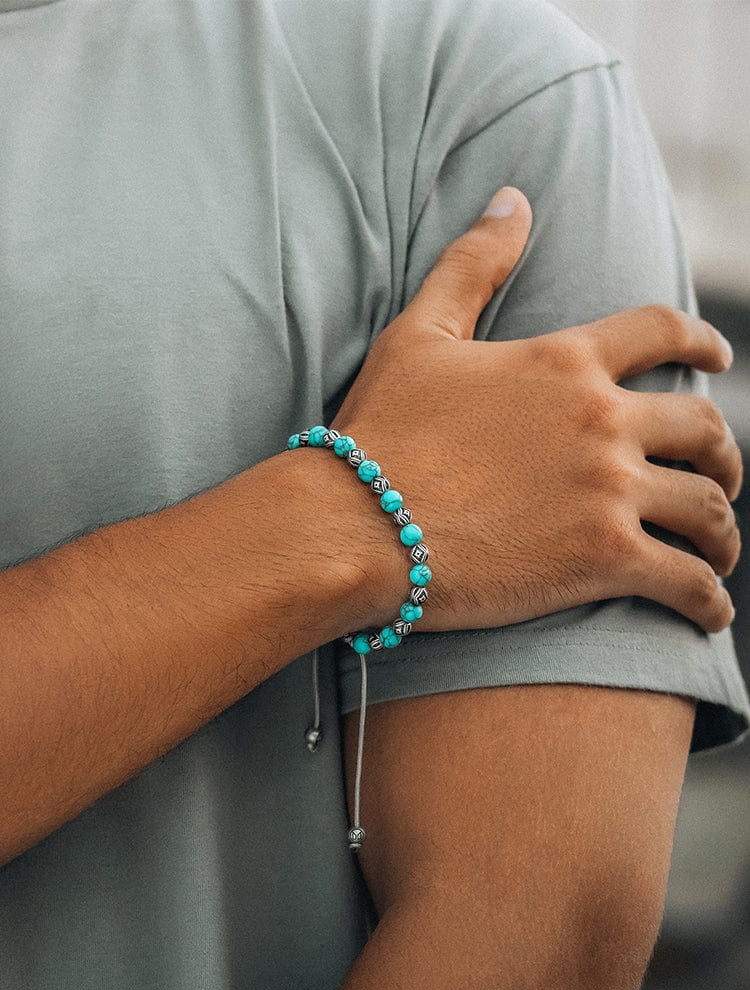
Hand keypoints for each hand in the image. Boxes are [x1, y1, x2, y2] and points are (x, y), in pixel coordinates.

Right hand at [333, 187, 741, 633]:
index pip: (662, 334)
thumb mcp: (419, 332)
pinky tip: (711, 615)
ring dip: (723, 531)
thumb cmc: (381, 430)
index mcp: (565, 363)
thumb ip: (472, 263)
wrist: (355, 522)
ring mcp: (607, 492)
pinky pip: (687, 583)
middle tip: (722, 473)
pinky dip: (709, 602)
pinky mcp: (601, 560)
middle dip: (724, 453)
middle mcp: (602, 421)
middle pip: (703, 428)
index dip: (701, 342)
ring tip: (720, 549)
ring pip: (705, 507)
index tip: (718, 359)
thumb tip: (511, 199)